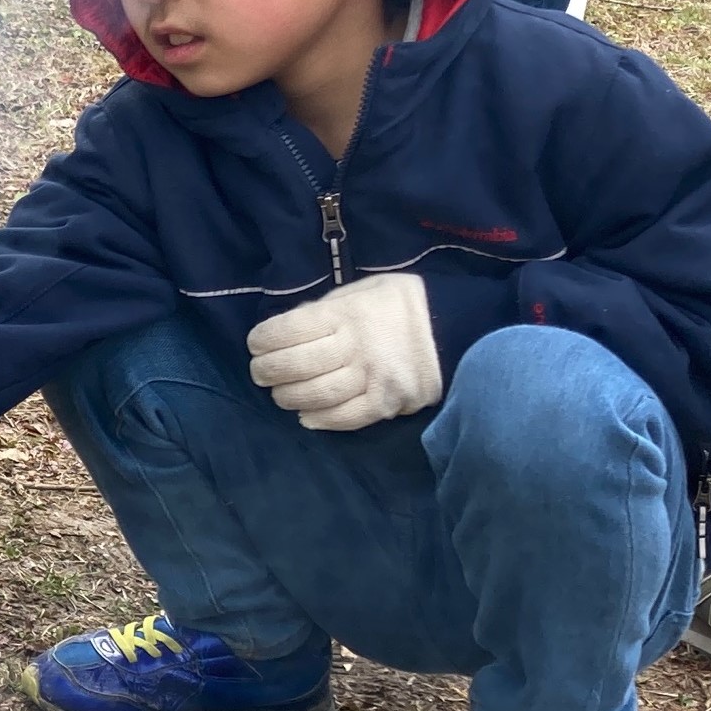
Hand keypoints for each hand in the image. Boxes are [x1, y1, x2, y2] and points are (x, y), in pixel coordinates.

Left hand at [246, 272, 441, 430]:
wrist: (454, 326)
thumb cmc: (398, 304)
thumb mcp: (358, 291)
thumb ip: (323, 310)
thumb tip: (284, 331)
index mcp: (345, 314)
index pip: (287, 331)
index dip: (263, 340)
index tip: (256, 344)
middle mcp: (355, 346)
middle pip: (294, 366)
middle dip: (267, 372)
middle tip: (262, 374)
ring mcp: (372, 377)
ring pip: (315, 395)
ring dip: (288, 398)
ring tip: (282, 393)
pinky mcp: (386, 402)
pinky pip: (345, 417)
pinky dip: (320, 419)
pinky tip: (307, 415)